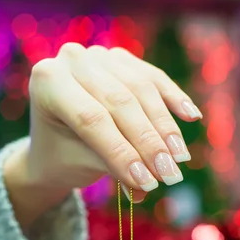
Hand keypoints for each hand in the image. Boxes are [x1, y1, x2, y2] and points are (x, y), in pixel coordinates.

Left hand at [4, 44, 201, 226]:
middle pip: (120, 102)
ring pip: (141, 90)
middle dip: (149, 143)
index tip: (148, 183)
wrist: (59, 140)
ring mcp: (98, 55)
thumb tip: (148, 184)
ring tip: (180, 159)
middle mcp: (71, 59)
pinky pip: (153, 79)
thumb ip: (113, 166)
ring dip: (164, 127)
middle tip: (170, 175)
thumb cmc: (66, 154)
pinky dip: (172, 99)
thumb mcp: (82, 162)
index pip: (92, 119)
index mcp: (47, 82)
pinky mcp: (122, 59)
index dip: (123, 152)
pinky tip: (192, 117)